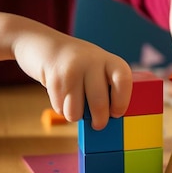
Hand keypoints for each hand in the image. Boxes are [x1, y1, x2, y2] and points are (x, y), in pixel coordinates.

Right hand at [13, 29, 131, 127]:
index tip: (116, 113)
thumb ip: (106, 90)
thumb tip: (107, 120)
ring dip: (75, 115)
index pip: (123, 81)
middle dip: (99, 120)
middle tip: (98, 124)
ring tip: (76, 105)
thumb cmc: (81, 67)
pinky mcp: (54, 79)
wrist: (48, 47)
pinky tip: (62, 95)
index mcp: (110, 61)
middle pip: (99, 102)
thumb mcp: (99, 70)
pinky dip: (62, 108)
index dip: (122, 101)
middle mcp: (92, 62)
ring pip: (76, 111)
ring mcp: (72, 70)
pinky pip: (60, 109)